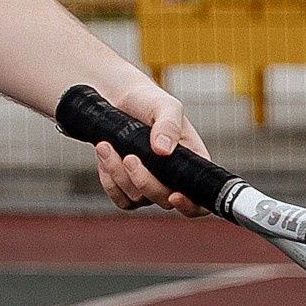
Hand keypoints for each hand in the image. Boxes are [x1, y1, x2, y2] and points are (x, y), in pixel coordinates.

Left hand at [92, 74, 210, 215]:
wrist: (120, 100)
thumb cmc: (149, 102)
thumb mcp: (165, 106)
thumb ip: (169, 124)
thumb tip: (163, 150)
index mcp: (192, 163)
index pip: (200, 199)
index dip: (191, 205)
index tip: (175, 196)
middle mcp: (173, 179)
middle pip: (164, 200)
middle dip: (144, 181)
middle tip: (129, 157)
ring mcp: (150, 186)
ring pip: (137, 198)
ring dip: (119, 174)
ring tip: (105, 146)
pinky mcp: (128, 187)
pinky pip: (121, 198)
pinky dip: (110, 181)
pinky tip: (105, 157)